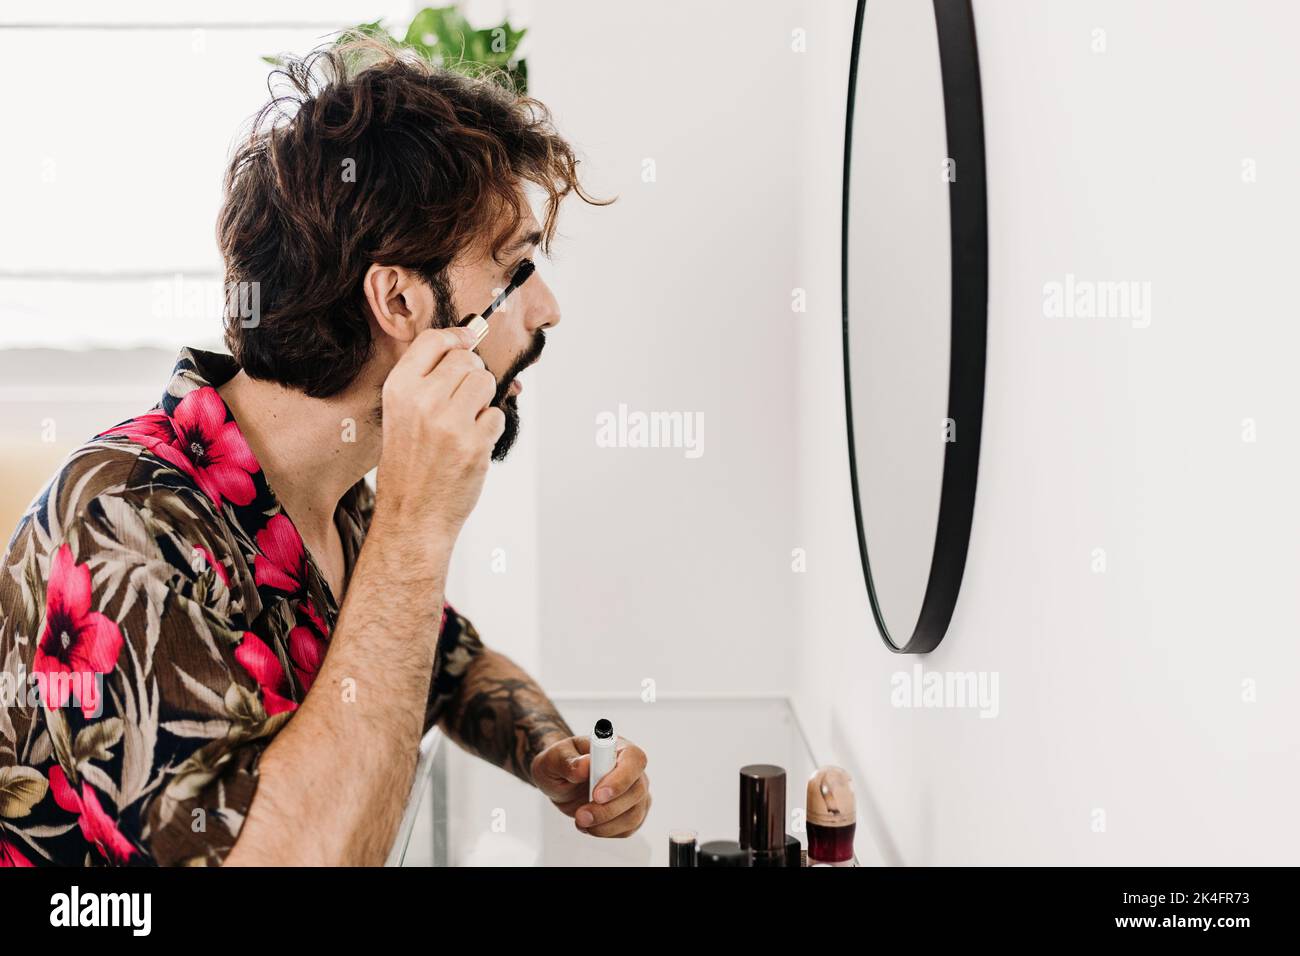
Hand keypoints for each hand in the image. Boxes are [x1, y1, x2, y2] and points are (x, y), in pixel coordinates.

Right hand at [375, 326, 503, 537]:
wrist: (412, 514)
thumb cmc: (409, 463)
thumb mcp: (400, 413)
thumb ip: (427, 379)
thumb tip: (468, 341)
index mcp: (399, 389)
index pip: (433, 340)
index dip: (456, 338)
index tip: (466, 342)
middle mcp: (423, 401)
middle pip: (467, 360)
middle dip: (472, 376)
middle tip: (461, 402)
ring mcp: (450, 423)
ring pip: (486, 382)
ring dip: (483, 400)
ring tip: (465, 423)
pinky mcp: (475, 444)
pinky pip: (497, 415)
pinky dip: (489, 428)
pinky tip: (470, 445)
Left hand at [530, 735, 650, 837]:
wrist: (560, 780)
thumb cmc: (561, 762)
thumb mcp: (553, 758)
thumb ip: (567, 761)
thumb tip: (584, 767)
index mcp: (617, 747)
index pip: (634, 759)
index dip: (620, 779)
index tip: (597, 795)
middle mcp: (632, 769)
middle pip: (637, 791)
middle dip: (608, 809)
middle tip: (581, 815)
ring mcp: (635, 792)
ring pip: (634, 814)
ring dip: (606, 824)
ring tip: (581, 821)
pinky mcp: (631, 812)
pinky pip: (628, 828)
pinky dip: (606, 831)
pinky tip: (590, 825)